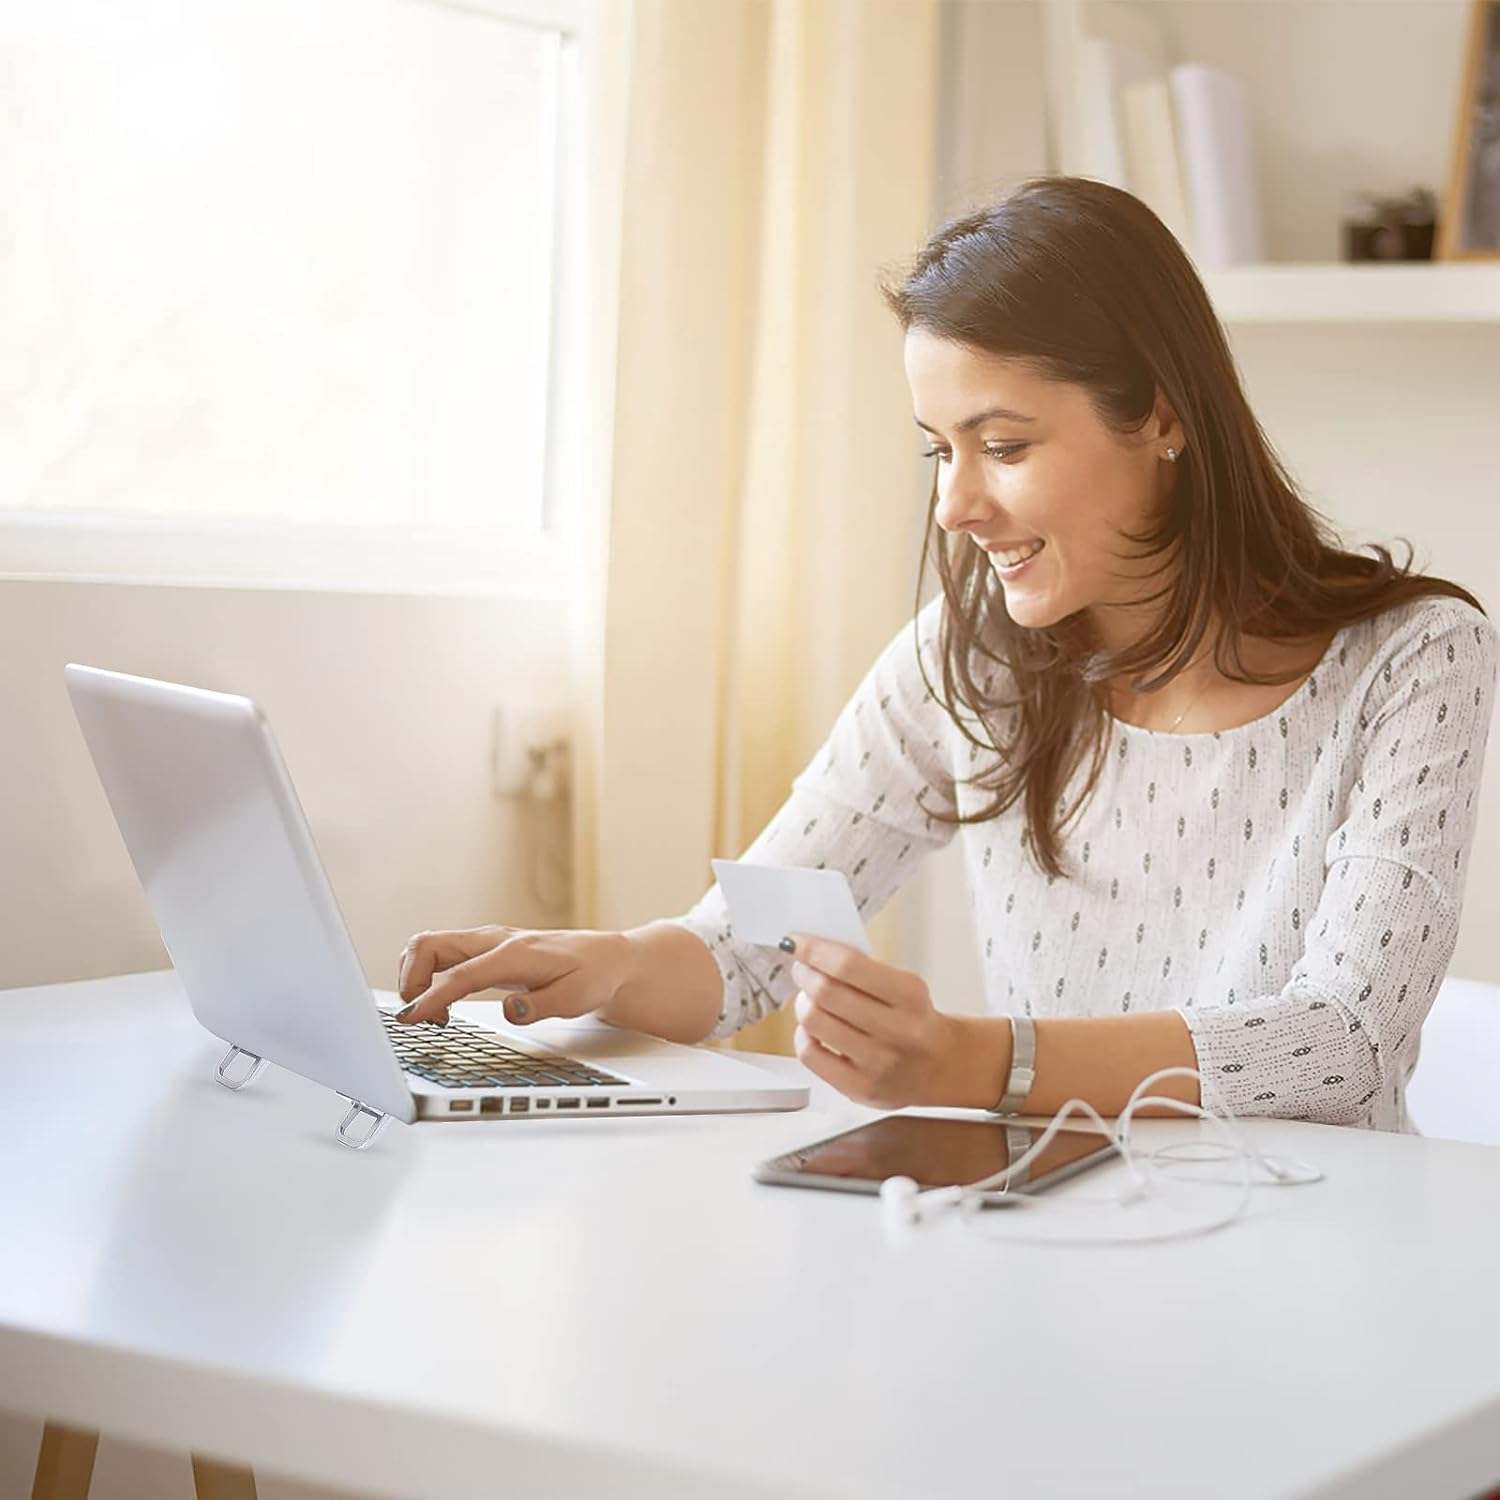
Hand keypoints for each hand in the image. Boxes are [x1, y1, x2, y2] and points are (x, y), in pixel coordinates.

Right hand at [396, 924, 632, 1027]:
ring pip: (430, 947)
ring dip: (417, 979)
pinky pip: (442, 957)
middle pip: (428, 945)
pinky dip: (429, 978)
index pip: (460, 975)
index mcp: (514, 954)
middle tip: (420, 1017)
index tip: (409, 1019)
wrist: (607, 959)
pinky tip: (444, 1006)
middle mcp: (494, 941)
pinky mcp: (485, 951)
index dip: (430, 997)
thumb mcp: (577, 998)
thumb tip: (509, 1011)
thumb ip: (541, 1006)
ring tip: (435, 1016)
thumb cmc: (593, 976)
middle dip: (410, 980)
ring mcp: (487, 943)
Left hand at [786, 934, 967, 1108]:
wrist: (943, 1067)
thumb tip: (813, 953)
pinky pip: (810, 1055)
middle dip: (805, 974)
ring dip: (803, 1003)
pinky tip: (814, 1030)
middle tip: (803, 969)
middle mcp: (897, 1030)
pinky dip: (803, 1036)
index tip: (796, 942)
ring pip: (814, 1022)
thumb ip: (864, 971)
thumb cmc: (915, 1021)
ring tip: (810, 999)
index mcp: (910, 996)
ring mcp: (879, 1063)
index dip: (814, 950)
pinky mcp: (861, 1088)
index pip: (849, 966)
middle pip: (826, 993)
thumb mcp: (905, 987)